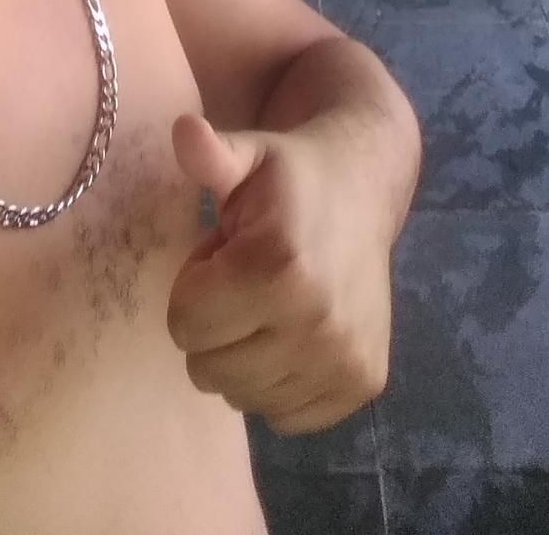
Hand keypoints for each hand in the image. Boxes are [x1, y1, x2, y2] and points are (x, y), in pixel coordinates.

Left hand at [165, 112, 393, 432]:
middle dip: (212, 325)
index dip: (192, 286)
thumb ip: (212, 154)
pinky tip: (291, 331)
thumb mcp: (248, 155)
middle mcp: (317, 321)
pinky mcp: (362, 383)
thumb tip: (184, 130)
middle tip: (243, 280)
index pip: (183, 323)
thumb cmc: (289, 176)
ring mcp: (344, 359)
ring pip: (244, 397)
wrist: (365, 188)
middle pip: (208, 369)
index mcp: (279, 265)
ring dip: (242, 355)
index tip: (222, 254)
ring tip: (265, 302)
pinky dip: (276, 382)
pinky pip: (284, 417)